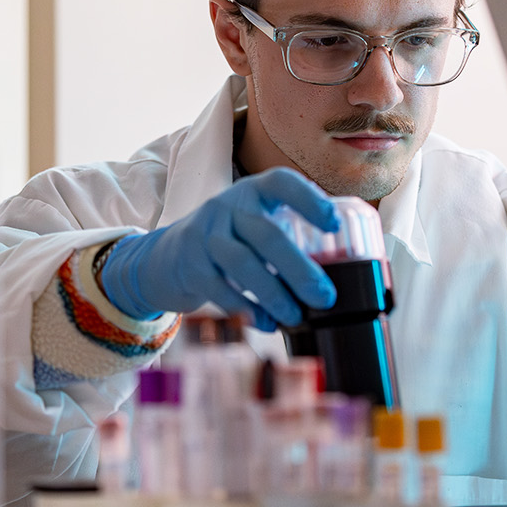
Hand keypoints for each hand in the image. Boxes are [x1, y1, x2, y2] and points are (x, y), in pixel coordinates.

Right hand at [98, 167, 340, 330]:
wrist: (167, 258)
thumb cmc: (230, 243)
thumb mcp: (254, 226)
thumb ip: (288, 238)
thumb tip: (339, 277)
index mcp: (253, 192)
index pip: (281, 182)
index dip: (309, 200)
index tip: (333, 224)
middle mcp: (227, 207)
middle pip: (267, 234)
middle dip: (300, 269)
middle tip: (325, 296)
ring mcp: (205, 235)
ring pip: (243, 263)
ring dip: (274, 293)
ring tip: (296, 316)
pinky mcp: (190, 266)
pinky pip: (220, 289)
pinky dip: (246, 309)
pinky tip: (267, 323)